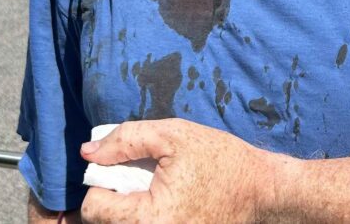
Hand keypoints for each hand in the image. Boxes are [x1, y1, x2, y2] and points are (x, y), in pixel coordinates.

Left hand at [79, 119, 283, 223]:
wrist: (262, 190)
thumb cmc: (221, 160)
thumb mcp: (173, 134)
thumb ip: (126, 140)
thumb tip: (88, 153)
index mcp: (150, 219)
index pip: (93, 209)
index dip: (101, 183)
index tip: (122, 169)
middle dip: (114, 198)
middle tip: (139, 179)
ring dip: (127, 209)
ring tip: (153, 190)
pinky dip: (145, 216)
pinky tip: (165, 202)